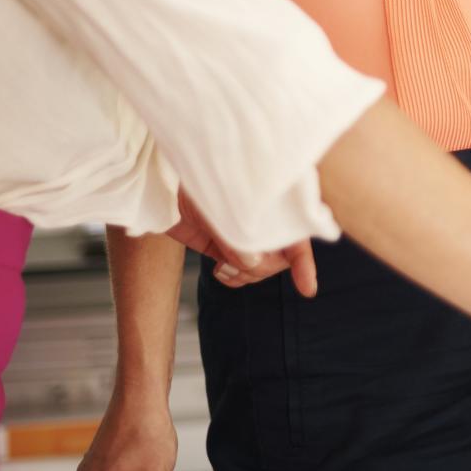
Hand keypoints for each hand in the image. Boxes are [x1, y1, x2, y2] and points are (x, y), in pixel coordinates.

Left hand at [163, 188, 317, 295]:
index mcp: (275, 198)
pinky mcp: (229, 246)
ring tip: (225, 269)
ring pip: (262, 267)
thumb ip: (238, 234)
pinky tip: (221, 272)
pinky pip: (242, 272)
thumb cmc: (198, 182)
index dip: (304, 261)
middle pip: (281, 256)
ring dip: (247, 275)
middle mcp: (267, 217)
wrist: (163, 184)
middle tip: (238, 265)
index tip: (307, 288)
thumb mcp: (220, 206)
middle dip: (263, 267)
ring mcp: (248, 233)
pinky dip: (234, 278)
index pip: (298, 231)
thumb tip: (254, 263)